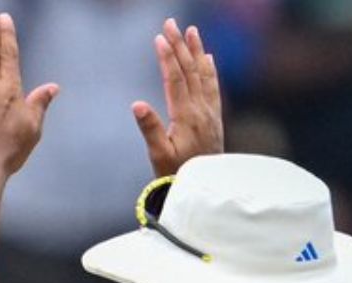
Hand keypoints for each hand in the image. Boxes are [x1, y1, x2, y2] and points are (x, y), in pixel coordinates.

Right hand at [133, 18, 223, 177]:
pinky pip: (214, 87)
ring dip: (197, 51)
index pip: (176, 80)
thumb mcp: (158, 155)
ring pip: (204, 75)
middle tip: (172, 23)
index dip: (167, 58)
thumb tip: (136, 104)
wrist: (207, 190)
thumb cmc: (177, 175)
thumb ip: (150, 129)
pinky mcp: (214, 119)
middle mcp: (201, 110)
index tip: (160, 38)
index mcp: (186, 117)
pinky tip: (208, 58)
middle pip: (190, 71)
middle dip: (180, 45)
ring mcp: (210, 113)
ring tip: (192, 31)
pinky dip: (210, 70)